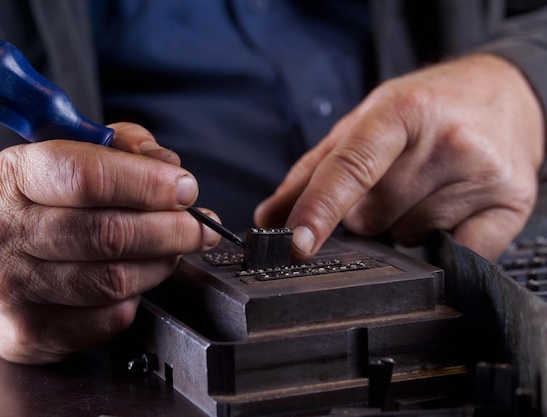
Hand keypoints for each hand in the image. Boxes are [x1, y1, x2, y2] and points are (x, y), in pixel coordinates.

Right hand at [0, 122, 219, 363]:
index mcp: (13, 177)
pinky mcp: (30, 332)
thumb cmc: (39, 206)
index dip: (148, 184)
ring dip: (161, 263)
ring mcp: (13, 288)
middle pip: (108, 234)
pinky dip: (137, 297)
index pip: (87, 177)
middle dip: (171, 229)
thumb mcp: (70, 156)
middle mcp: (2, 233)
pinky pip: (109, 318)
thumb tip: (169, 166)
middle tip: (198, 226)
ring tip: (175, 249)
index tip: (185, 188)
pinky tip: (137, 279)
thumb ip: (122, 147)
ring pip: (115, 280)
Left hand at [255, 54, 544, 260]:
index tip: (297, 243)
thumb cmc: (425, 108)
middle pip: (372, 218)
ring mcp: (481, 174)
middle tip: (392, 181)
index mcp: (400, 111)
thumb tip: (269, 218)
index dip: (319, 209)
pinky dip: (440, 244)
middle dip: (367, 213)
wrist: (505, 93)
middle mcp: (445, 140)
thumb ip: (312, 170)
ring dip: (402, 226)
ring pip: (407, 239)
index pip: (351, 168)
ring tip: (425, 188)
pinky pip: (455, 255)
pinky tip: (450, 211)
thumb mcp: (364, 121)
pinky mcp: (511, 204)